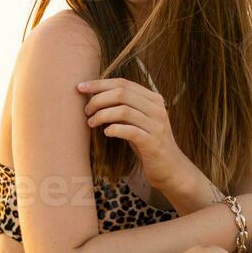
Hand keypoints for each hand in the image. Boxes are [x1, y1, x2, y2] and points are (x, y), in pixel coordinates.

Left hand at [77, 76, 192, 193]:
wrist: (170, 169)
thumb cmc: (148, 143)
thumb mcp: (138, 120)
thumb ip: (124, 107)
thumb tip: (95, 95)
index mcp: (153, 99)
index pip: (123, 83)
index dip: (100, 83)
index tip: (81, 87)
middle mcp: (157, 109)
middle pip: (121, 94)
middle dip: (98, 99)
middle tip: (87, 110)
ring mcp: (156, 126)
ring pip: (123, 111)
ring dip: (102, 115)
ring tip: (91, 123)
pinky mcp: (152, 143)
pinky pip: (129, 131)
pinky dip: (114, 130)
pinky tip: (106, 132)